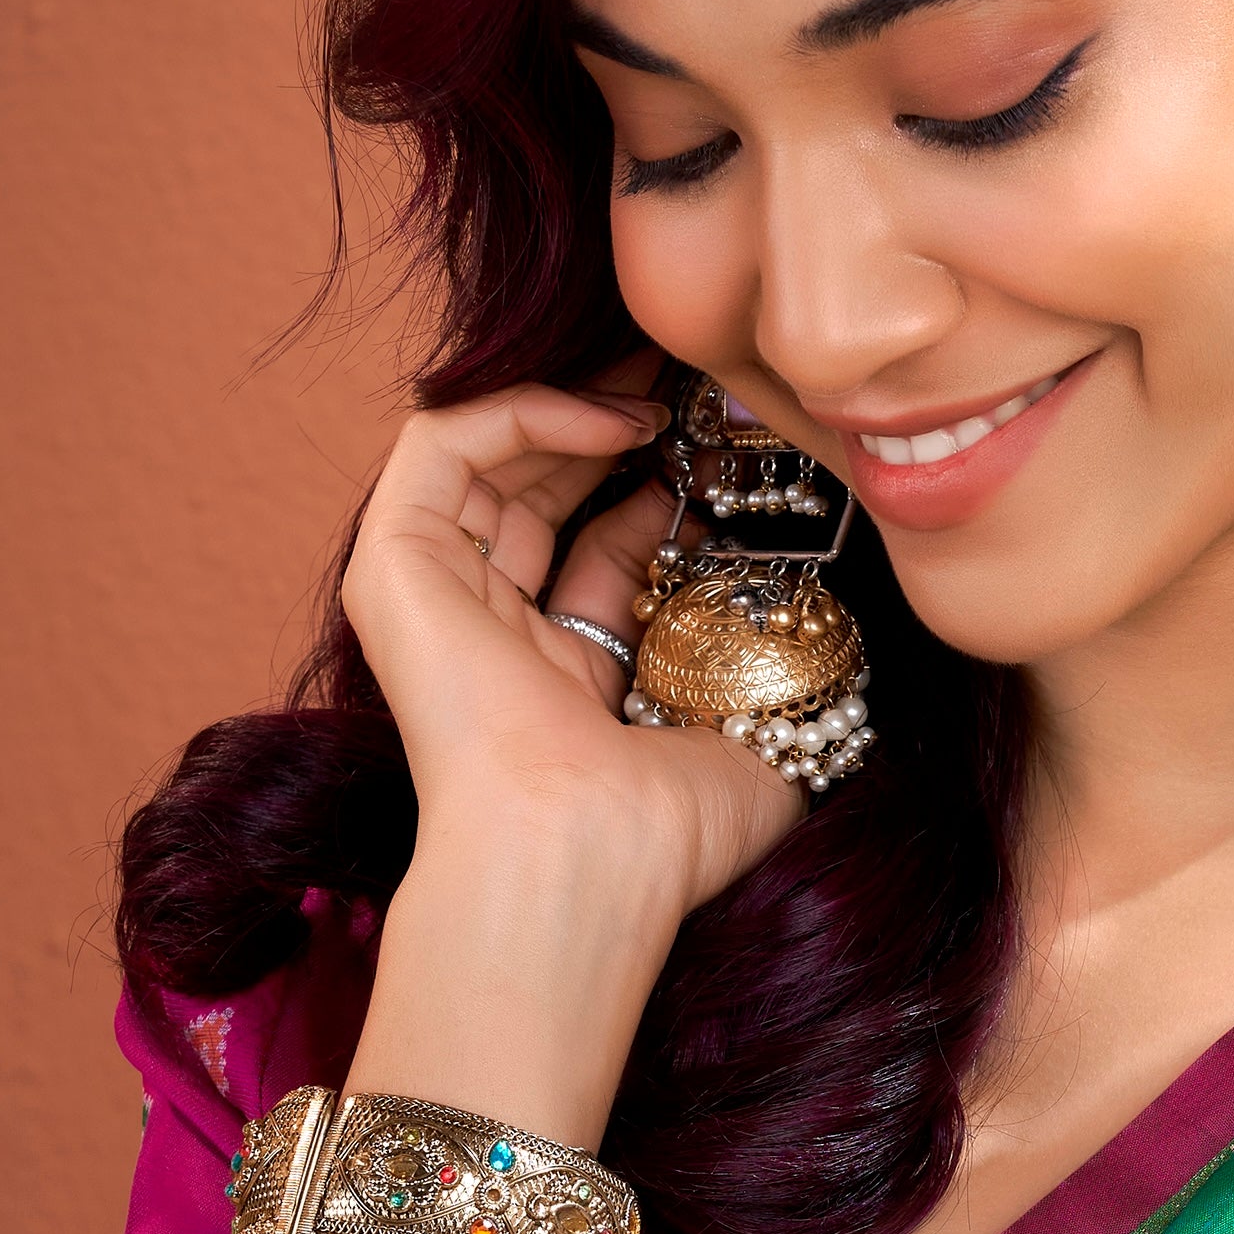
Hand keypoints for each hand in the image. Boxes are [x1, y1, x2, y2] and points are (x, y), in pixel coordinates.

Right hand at [342, 370, 803, 934]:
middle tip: (685, 379)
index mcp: (557, 678)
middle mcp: (485, 632)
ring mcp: (429, 596)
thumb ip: (785, 693)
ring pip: (487, 454)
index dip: (657, 490)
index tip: (723, 446)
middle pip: (537, 490)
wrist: (582, 854)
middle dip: (612, 422)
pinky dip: (524, 410)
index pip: (598, 552)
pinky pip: (442, 442)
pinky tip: (616, 423)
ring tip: (658, 386)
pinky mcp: (391, 563)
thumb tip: (843, 653)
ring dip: (573, 402)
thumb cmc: (665, 831)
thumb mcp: (755, 744)